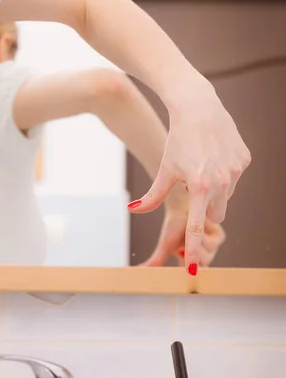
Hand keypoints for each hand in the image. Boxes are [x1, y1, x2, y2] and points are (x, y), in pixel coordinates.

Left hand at [129, 79, 249, 273]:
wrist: (198, 108)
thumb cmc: (177, 141)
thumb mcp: (164, 170)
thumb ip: (152, 196)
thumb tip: (133, 210)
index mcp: (199, 187)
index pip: (198, 227)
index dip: (194, 249)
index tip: (193, 269)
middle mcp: (222, 181)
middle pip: (215, 215)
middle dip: (205, 211)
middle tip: (193, 191)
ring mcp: (235, 170)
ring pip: (226, 197)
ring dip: (214, 192)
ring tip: (201, 169)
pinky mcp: (244, 160)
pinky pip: (234, 179)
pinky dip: (224, 175)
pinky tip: (213, 157)